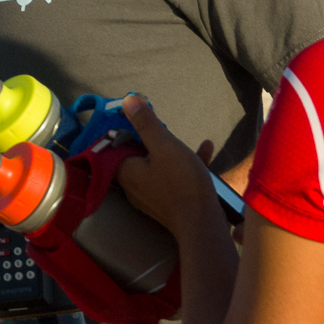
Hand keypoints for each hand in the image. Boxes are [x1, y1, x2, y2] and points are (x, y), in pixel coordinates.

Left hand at [114, 95, 221, 236]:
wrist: (203, 223)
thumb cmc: (181, 182)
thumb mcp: (164, 146)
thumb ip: (146, 124)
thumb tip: (127, 100)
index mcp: (126, 172)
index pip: (116, 148)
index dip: (127, 132)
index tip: (143, 121)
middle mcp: (133, 187)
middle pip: (137, 157)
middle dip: (153, 142)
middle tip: (166, 131)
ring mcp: (151, 198)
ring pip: (158, 168)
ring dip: (173, 152)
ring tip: (188, 142)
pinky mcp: (169, 204)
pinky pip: (174, 179)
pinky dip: (186, 165)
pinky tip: (206, 150)